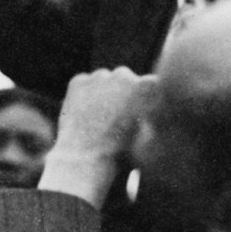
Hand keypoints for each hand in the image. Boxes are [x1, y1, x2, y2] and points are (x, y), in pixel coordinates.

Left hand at [41, 68, 151, 204]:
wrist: (89, 155)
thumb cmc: (124, 152)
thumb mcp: (150, 134)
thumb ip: (152, 114)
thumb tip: (151, 109)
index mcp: (148, 87)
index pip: (150, 84)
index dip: (143, 98)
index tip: (137, 111)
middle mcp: (124, 75)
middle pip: (125, 77)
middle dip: (123, 91)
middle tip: (116, 114)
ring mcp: (99, 76)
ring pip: (103, 79)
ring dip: (103, 91)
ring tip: (98, 116)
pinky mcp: (78, 81)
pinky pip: (83, 83)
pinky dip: (83, 93)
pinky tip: (84, 113)